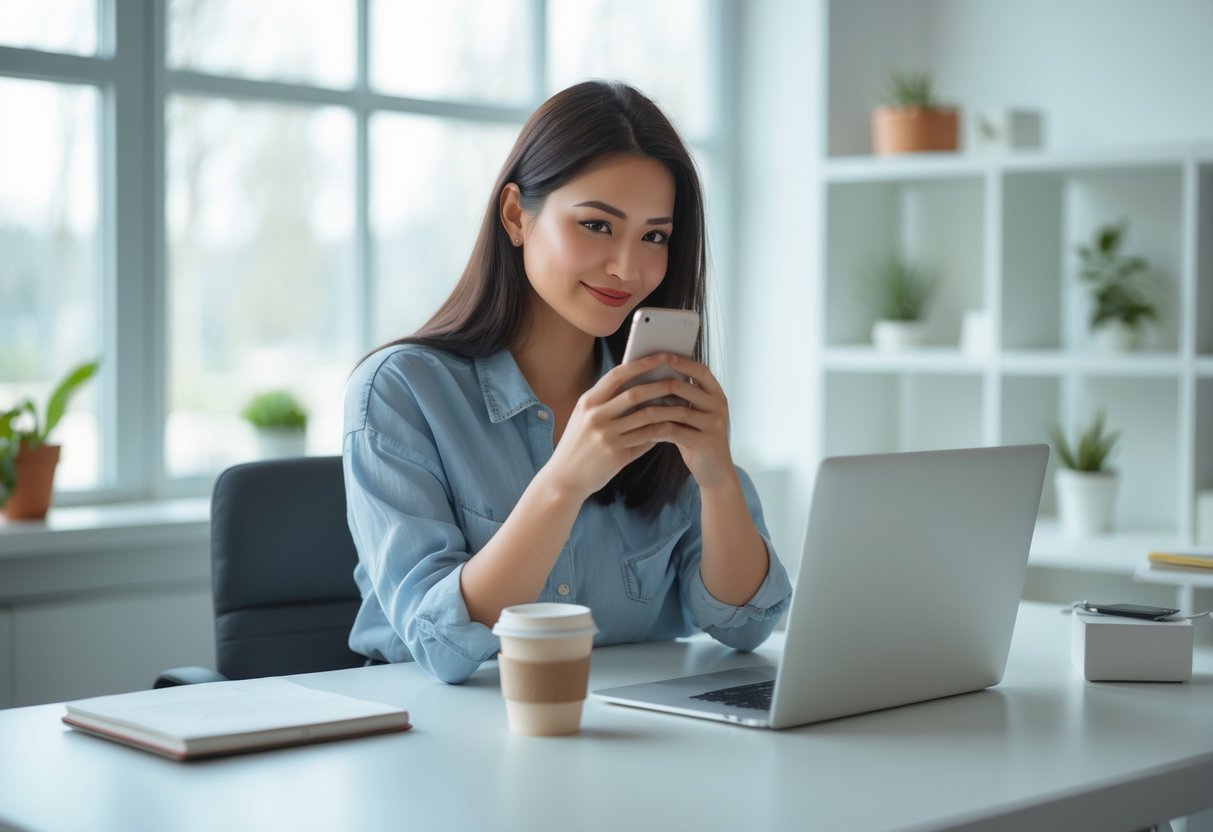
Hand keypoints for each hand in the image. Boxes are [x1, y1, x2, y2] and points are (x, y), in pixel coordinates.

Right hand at [540, 354, 674, 499]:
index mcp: (588, 401)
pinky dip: (661, 431)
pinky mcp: (616, 454)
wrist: (564, 478)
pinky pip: (646, 438)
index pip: (618, 374)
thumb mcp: (584, 418)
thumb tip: (640, 385)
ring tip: (683, 405)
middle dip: (661, 385)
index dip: (642, 363)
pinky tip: (672, 427)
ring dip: (668, 410)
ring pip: (646, 417)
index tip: (662, 356)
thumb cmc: (578, 445)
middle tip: (680, 381)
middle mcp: (595, 416)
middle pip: (636, 394)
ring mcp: (606, 436)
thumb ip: (607, 403)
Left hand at [636, 355, 736, 488]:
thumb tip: (649, 377)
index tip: (663, 355)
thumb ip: (679, 399)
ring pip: (679, 410)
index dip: (682, 362)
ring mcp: (715, 424)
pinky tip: (643, 429)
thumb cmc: (696, 439)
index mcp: (717, 395)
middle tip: (639, 379)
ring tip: (635, 406)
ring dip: (655, 408)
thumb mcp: (691, 416)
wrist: (715, 472)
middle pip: (688, 387)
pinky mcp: (706, 442)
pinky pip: (676, 430)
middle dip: (662, 383)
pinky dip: (657, 429)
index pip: (701, 371)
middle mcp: (719, 406)